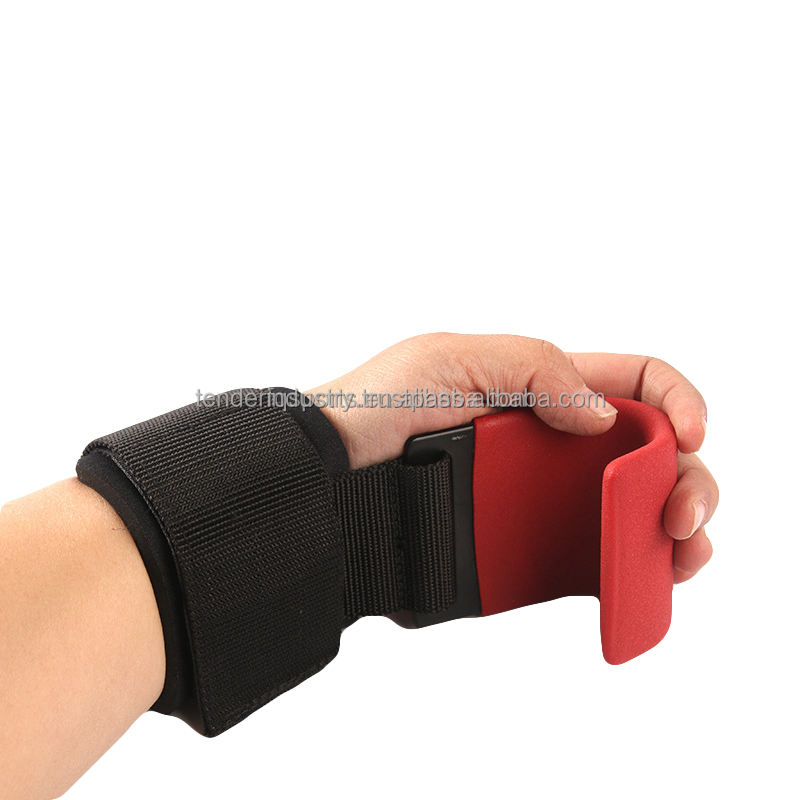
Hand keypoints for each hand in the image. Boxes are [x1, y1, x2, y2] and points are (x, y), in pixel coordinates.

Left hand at [311, 333, 717, 583]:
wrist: (324, 487)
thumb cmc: (372, 410)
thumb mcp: (445, 357)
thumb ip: (532, 366)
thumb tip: (602, 418)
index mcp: (541, 387)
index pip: (633, 382)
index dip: (676, 400)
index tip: (689, 434)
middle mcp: (553, 445)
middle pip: (648, 454)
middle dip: (687, 477)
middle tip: (682, 511)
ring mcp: (542, 502)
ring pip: (631, 512)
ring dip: (672, 531)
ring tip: (680, 551)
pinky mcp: (525, 552)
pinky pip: (592, 561)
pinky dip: (631, 573)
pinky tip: (645, 581)